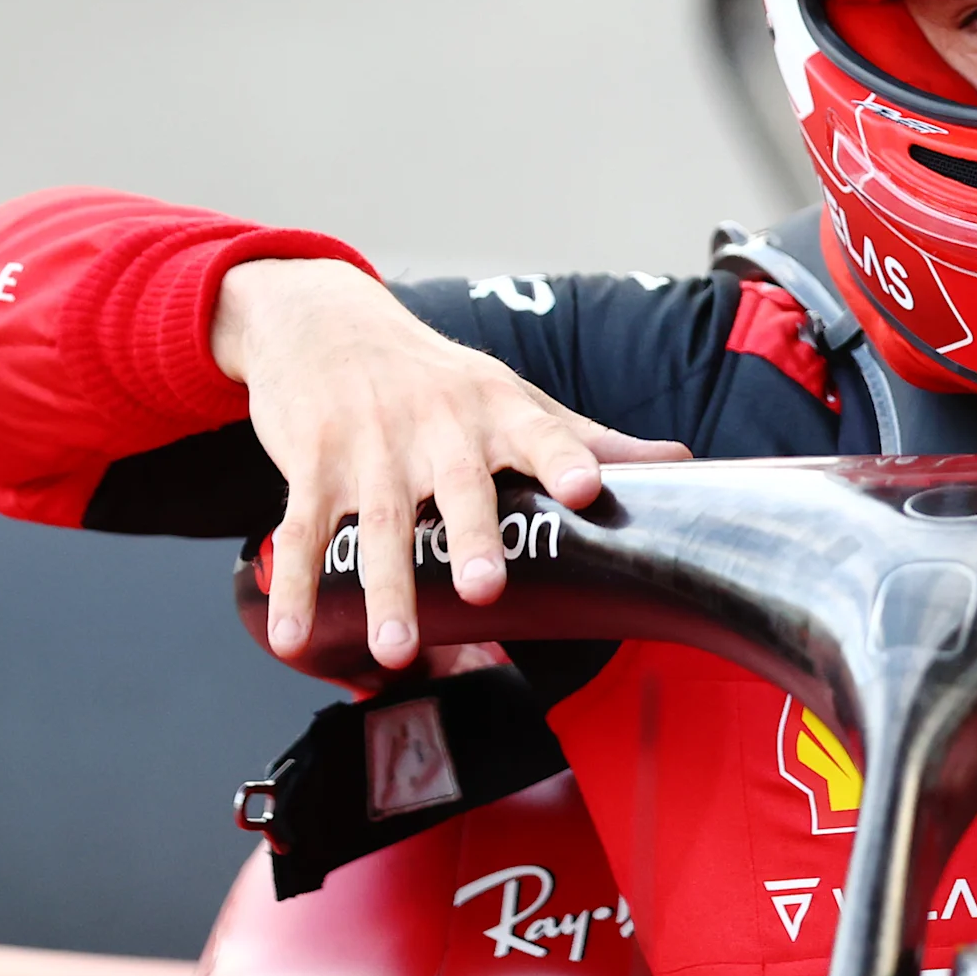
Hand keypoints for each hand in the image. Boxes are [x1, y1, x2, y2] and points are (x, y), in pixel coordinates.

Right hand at [211, 259, 688, 674]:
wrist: (324, 324)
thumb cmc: (437, 376)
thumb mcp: (511, 395)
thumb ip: (585, 438)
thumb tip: (681, 463)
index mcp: (497, 408)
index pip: (540, 432)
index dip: (565, 457)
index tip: (587, 488)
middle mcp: (435, 428)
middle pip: (456, 488)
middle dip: (472, 538)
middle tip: (486, 588)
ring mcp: (369, 450)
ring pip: (376, 526)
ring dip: (385, 590)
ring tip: (396, 651)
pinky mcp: (312, 469)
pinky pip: (301, 534)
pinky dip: (297, 589)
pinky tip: (295, 640)